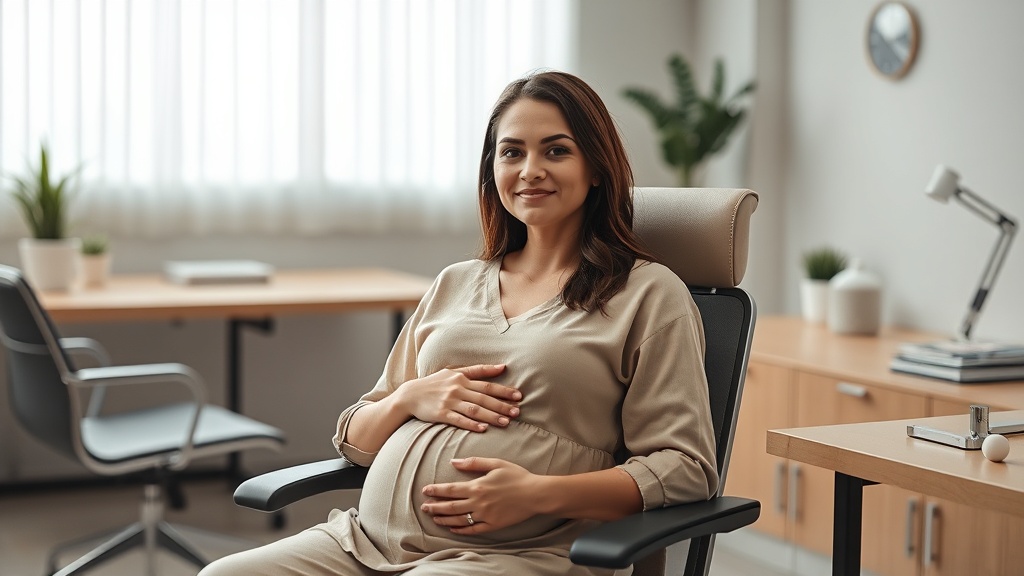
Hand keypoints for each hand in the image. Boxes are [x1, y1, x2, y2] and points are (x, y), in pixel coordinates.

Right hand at [393, 364, 520, 431]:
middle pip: (484, 398)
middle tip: (517, 412)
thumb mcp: (453, 371)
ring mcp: (449, 402)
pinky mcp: (441, 414)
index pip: (487, 385)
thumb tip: (502, 367)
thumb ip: (477, 370)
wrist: (410, 395)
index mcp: (462, 378)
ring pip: (474, 409)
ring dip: (491, 416)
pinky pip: (458, 420)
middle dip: (502, 405)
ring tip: (506, 422)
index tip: (519, 395)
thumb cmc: (435, 383)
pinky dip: (471, 424)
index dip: (504, 390)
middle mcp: (457, 389)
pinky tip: (483, 428)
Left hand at [421, 457, 538, 533]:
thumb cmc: (516, 476)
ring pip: (459, 519)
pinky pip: (473, 530)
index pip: (450, 489)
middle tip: (424, 508)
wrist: (535, 494)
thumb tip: (454, 462)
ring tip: (434, 518)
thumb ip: (474, 462)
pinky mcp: (492, 525)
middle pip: (451, 506)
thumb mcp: (496, 463)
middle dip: (435, 507)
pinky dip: (461, 530)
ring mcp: (485, 516)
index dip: (436, 491)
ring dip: (444, 519)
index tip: (425, 491)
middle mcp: (478, 502)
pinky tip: (453, 529)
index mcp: (478, 486)